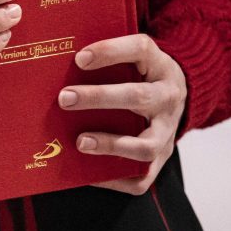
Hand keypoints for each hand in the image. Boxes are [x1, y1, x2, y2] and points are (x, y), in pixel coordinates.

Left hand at [57, 34, 186, 194]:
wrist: (176, 97)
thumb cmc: (139, 75)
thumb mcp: (134, 58)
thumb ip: (105, 58)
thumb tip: (54, 61)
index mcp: (160, 65)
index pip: (141, 50)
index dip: (111, 52)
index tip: (79, 58)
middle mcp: (169, 98)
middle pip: (138, 97)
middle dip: (98, 98)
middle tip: (64, 98)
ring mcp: (168, 131)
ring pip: (145, 144)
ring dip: (110, 144)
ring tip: (79, 142)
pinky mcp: (162, 159)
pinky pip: (141, 177)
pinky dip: (114, 179)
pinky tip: (89, 174)